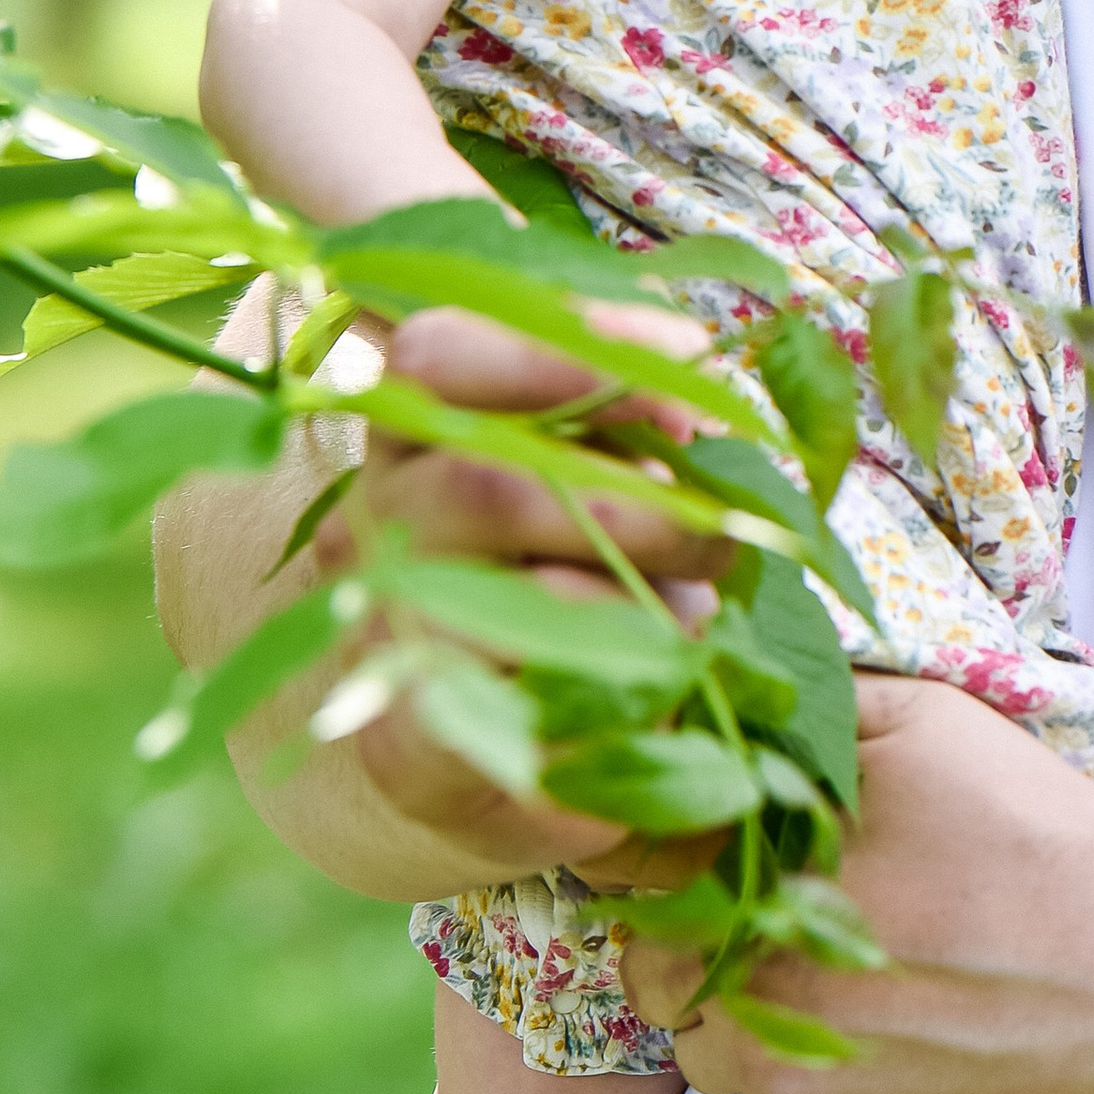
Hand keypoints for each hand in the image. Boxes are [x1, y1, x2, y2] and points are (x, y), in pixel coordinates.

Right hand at [328, 300, 725, 882]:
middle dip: (635, 508)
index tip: (684, 402)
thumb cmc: (577, 563)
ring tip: (692, 620)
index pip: (438, 351)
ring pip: (521, 599)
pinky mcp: (406, 742)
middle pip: (486, 482)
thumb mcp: (603, 464)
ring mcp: (380, 628)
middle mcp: (374, 517)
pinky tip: (650, 693)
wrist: (527, 740)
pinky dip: (616, 695)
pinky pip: (530, 706)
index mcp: (412, 426)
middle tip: (720, 539)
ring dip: (639, 608)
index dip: (560, 358)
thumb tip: (698, 375)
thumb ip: (633, 407)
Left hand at [621, 678, 1093, 1093]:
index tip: (716, 838)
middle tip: (773, 905)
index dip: (672, 843)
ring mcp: (782, 1085)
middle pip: (656, 961)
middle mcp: (746, 990)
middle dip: (694, 931)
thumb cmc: (1037, 847)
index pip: (640, 861)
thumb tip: (734, 682)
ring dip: (742, 1009)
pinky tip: (885, 1034)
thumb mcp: (929, 727)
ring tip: (834, 973)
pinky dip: (804, 1074)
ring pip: (708, 1046)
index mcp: (754, 876)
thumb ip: (812, 706)